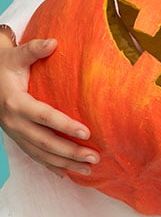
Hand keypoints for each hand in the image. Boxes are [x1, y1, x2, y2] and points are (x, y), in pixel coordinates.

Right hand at [0, 33, 98, 176]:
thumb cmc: (7, 65)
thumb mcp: (17, 55)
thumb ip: (34, 50)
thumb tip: (53, 42)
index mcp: (16, 103)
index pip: (44, 117)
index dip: (65, 125)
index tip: (87, 132)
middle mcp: (13, 122)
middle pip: (44, 141)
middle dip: (70, 152)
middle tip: (95, 158)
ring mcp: (14, 133)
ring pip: (40, 153)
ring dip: (64, 163)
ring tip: (89, 169)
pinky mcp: (16, 137)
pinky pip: (33, 155)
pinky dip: (50, 166)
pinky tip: (66, 174)